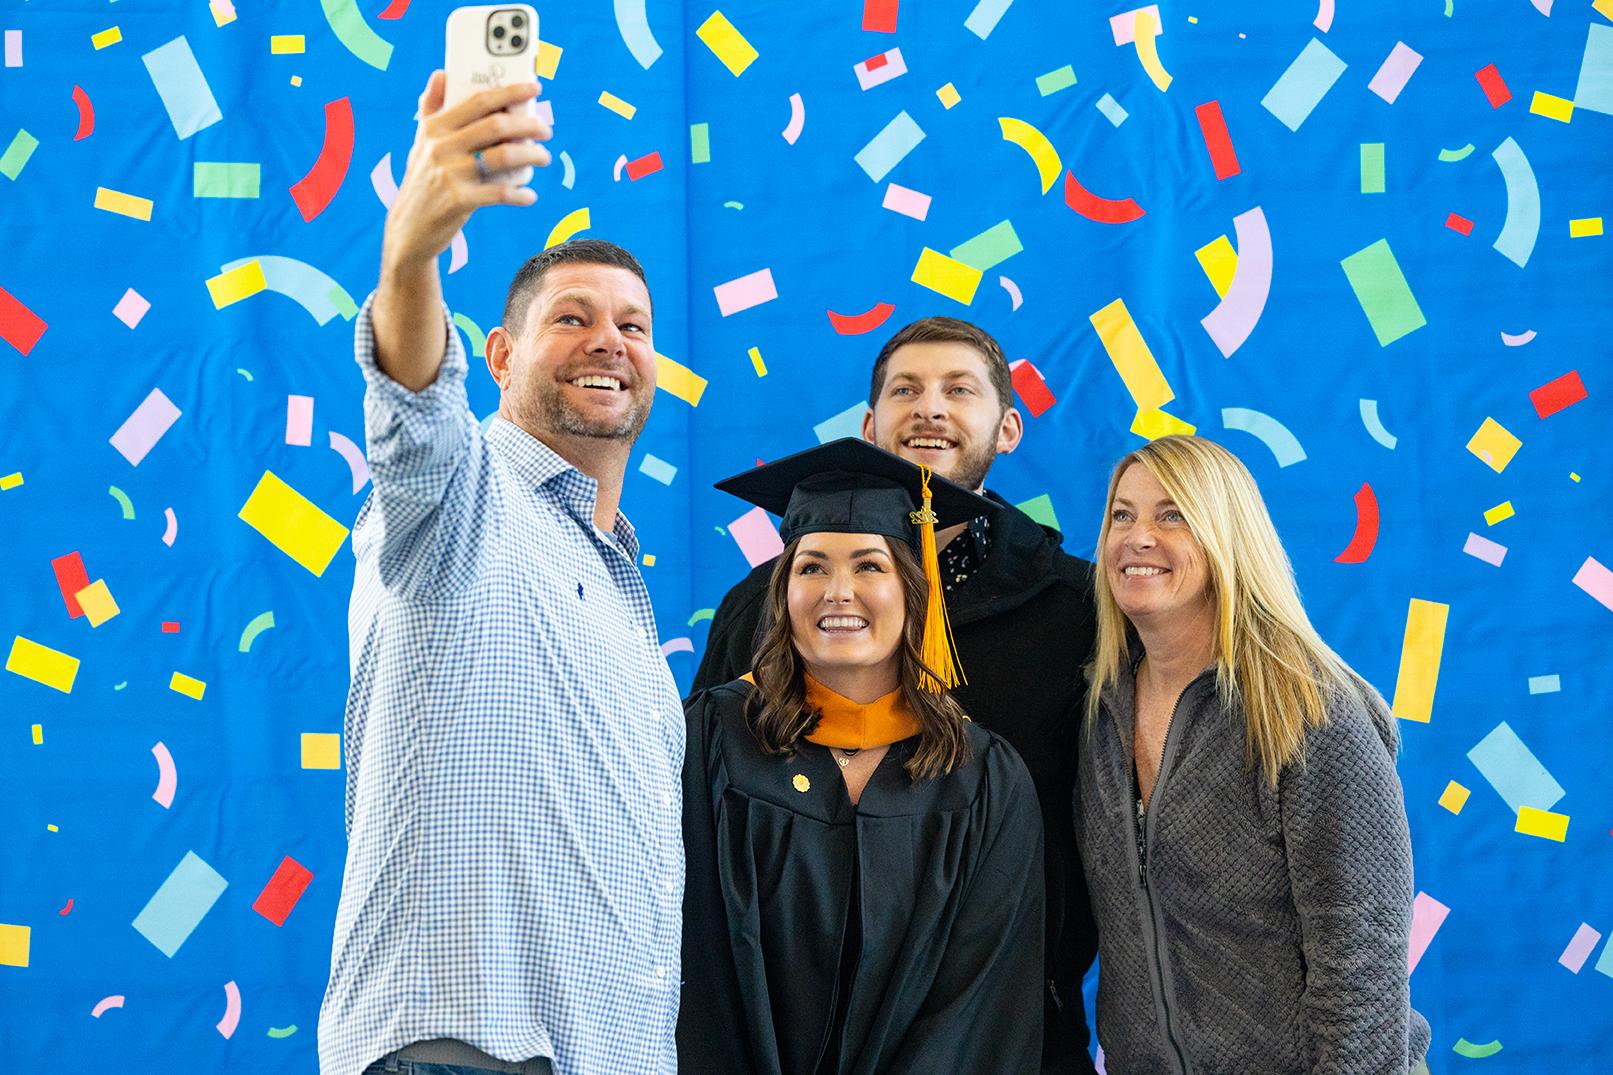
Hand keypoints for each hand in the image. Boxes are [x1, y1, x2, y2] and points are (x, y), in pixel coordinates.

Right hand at [382, 71, 552, 272]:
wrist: (409, 227)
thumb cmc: (423, 179)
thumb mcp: (421, 142)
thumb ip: (430, 107)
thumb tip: (442, 73)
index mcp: (435, 128)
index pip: (478, 102)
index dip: (510, 92)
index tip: (535, 87)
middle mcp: (441, 147)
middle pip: (496, 126)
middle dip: (529, 125)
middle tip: (546, 131)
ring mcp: (450, 174)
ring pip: (504, 157)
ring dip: (532, 156)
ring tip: (544, 158)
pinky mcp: (459, 201)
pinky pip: (500, 193)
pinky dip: (520, 194)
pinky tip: (530, 195)